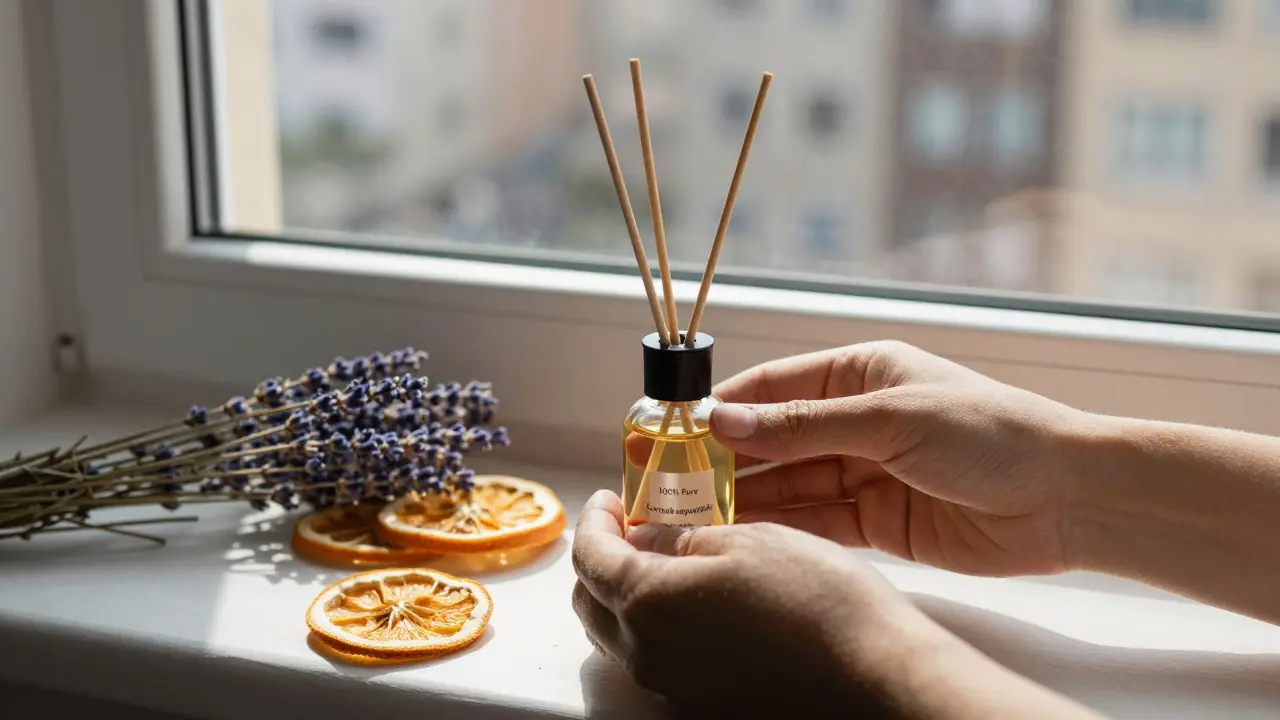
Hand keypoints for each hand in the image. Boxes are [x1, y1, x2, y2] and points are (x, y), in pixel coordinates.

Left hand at [570, 490, 952, 716]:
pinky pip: (660, 662)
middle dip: (603, 559)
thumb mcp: (747, 538)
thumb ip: (682, 535)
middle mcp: (648, 655)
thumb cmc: (818, 600)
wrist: (876, 676)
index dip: (596, 519)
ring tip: (670, 562)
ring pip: (623, 637)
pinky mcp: (704, 706)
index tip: (610, 499)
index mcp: (647, 602)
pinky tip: (701, 605)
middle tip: (634, 528)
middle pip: (592, 603)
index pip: (590, 557)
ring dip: (631, 596)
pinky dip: (661, 628)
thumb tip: (650, 535)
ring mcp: (674, 688)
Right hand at [709, 340, 1092, 576]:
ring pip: (789, 484)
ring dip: (746, 498)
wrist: (1066, 498)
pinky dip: (782, 529)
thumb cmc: (990, 433)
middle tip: (670, 480)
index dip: (721, 406)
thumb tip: (723, 422)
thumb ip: (802, 426)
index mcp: (859, 373)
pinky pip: (816, 522)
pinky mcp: (878, 522)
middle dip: (724, 459)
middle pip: (773, 439)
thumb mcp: (888, 418)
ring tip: (693, 513)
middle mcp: (856, 420)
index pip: (772, 386)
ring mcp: (866, 472)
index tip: (672, 427)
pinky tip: (743, 535)